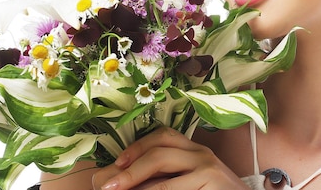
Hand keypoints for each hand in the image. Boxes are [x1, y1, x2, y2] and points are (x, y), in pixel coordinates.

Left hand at [92, 127, 247, 189]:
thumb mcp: (189, 184)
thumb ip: (165, 179)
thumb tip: (124, 181)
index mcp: (194, 150)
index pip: (162, 135)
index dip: (136, 147)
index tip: (116, 164)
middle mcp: (201, 152)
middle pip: (159, 148)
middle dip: (129, 165)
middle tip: (108, 185)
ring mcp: (208, 166)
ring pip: (162, 163)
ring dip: (134, 179)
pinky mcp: (212, 180)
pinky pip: (173, 186)